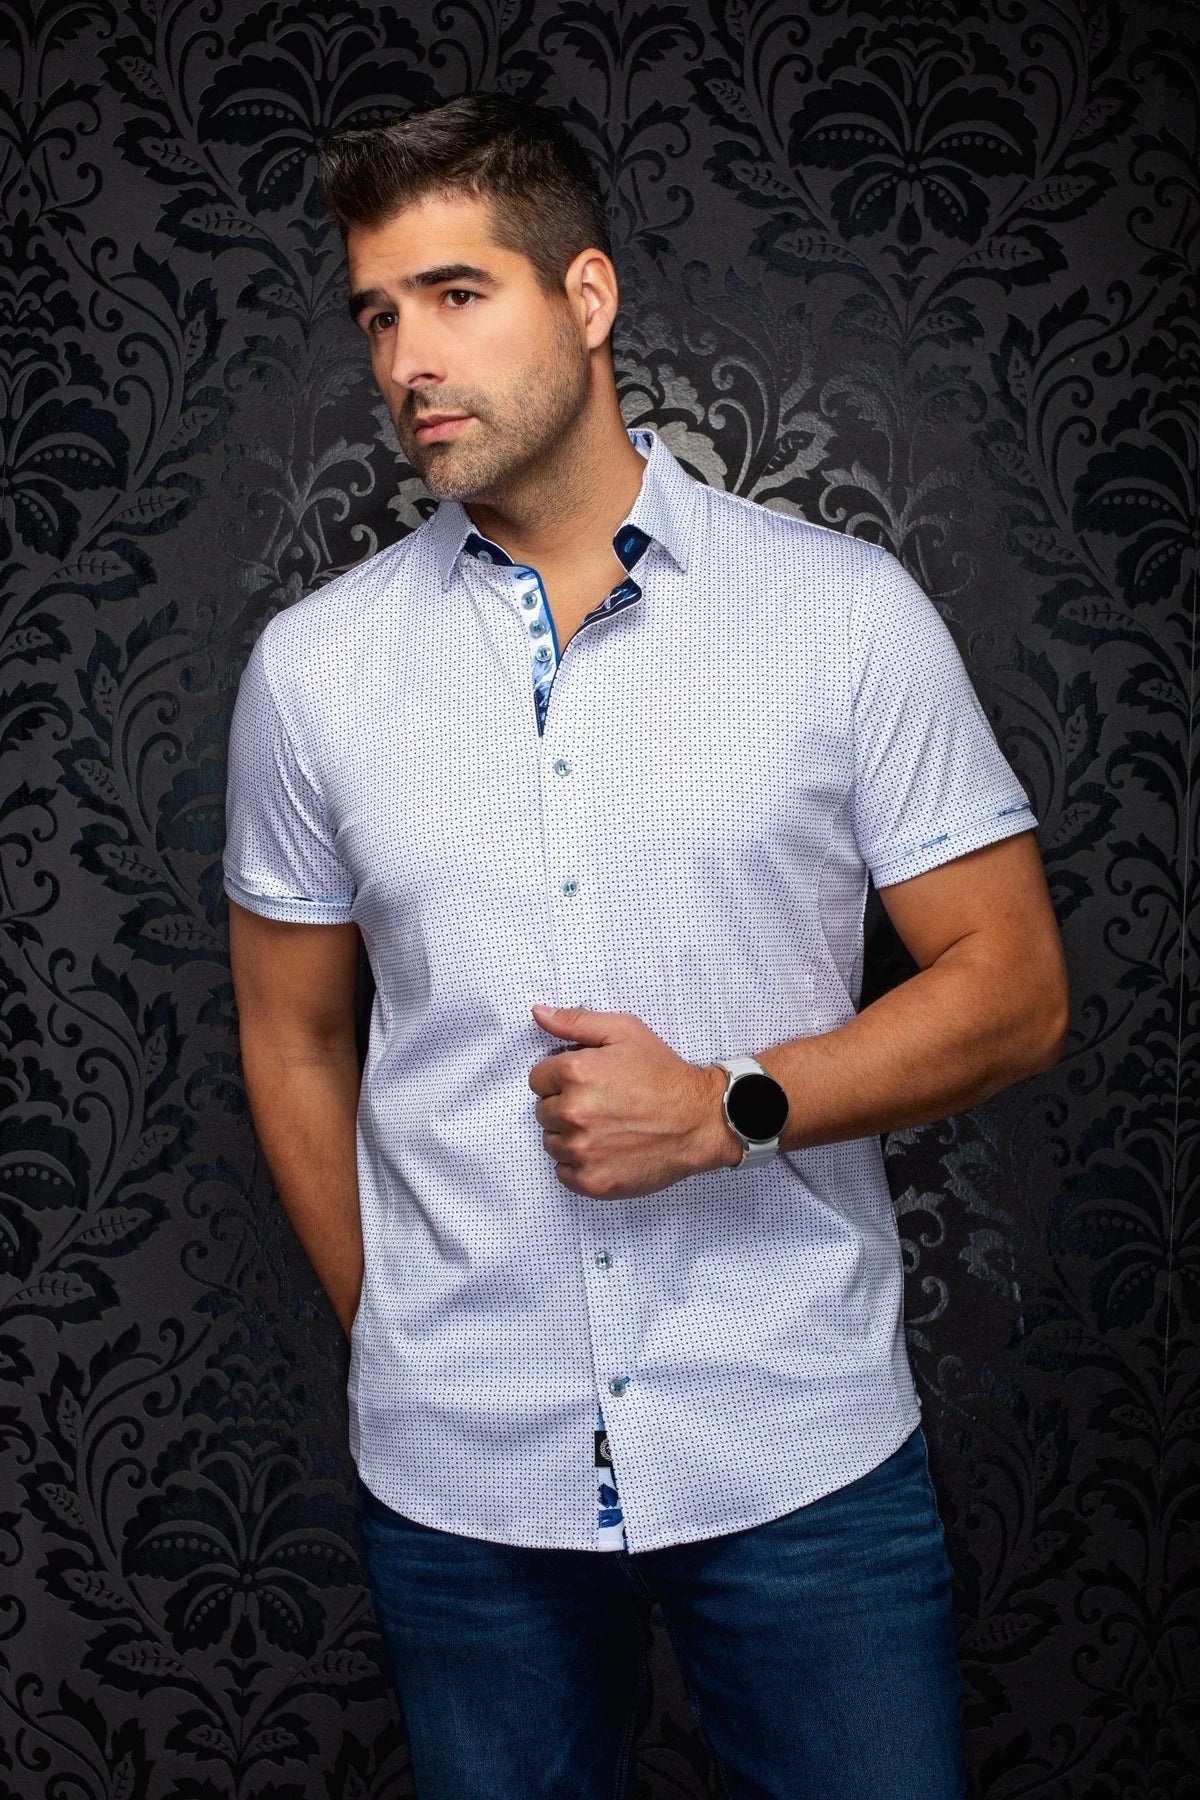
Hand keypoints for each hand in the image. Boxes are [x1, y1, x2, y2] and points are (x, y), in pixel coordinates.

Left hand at [528, 1004, 741, 1198]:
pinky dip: (580, 1165)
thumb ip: (575, 1021)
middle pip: (543, 1112)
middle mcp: (573, 1112)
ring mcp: (582, 1150)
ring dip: (570, 1136)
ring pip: (552, 1143)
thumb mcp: (624, 1032)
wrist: (700, 1120)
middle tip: (601, 1105)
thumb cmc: (664, 1076)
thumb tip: (538, 1013)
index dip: (560, 1079)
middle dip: (565, 1106)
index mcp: (575, 1073)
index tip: (585, 1083)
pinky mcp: (592, 1180)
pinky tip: (606, 1151)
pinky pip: (563, 1173)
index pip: (537, 1079)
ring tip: (605, 1128)